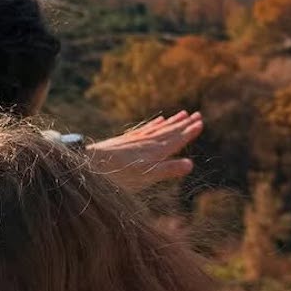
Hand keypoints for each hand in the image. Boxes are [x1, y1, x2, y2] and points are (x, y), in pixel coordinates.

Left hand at [87, 110, 203, 190]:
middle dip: (183, 124)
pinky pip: (145, 129)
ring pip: (158, 128)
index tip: (200, 123)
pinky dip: (154, 124)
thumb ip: (168, 170)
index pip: (176, 140)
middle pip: (169, 131)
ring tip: (182, 114)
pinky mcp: (125, 141)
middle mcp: (147, 143)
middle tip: (197, 114)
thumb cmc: (119, 175)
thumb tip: (190, 164)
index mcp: (155, 152)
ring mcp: (135, 140)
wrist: (90, 165)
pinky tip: (159, 120)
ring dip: (171, 122)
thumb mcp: (146, 176)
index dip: (188, 132)